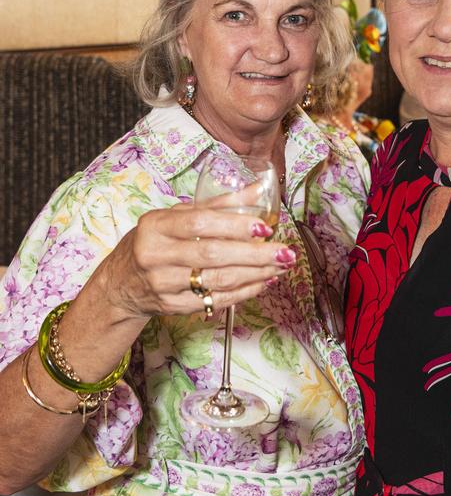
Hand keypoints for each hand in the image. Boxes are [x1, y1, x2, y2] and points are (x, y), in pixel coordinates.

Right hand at [97, 201, 295, 323]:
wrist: (120, 284)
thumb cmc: (154, 242)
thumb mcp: (176, 217)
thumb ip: (219, 204)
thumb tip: (259, 189)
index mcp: (156, 226)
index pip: (199, 224)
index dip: (234, 225)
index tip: (265, 227)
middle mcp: (156, 255)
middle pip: (211, 254)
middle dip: (254, 255)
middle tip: (284, 252)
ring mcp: (163, 284)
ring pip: (216, 281)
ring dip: (255, 275)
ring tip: (280, 266)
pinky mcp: (173, 307)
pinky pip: (215, 301)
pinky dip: (243, 292)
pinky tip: (262, 282)